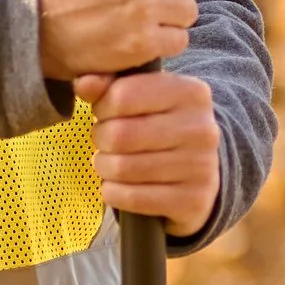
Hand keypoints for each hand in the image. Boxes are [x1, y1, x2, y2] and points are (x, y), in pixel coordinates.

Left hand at [82, 67, 219, 236]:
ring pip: (122, 168)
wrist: (200, 176)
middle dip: (101, 139)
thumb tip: (84, 84)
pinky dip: (113, 193)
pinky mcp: (192, 201)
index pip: (123, 96)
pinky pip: (132, 198)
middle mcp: (201, 128)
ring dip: (104, 167)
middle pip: (120, 134)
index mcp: (191, 93)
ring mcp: (200, 167)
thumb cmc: (162, 129)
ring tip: (109, 163)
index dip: (102, 107)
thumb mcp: (145, 99)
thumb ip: (111, 86)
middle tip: (104, 142)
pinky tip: (116, 186)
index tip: (105, 114)